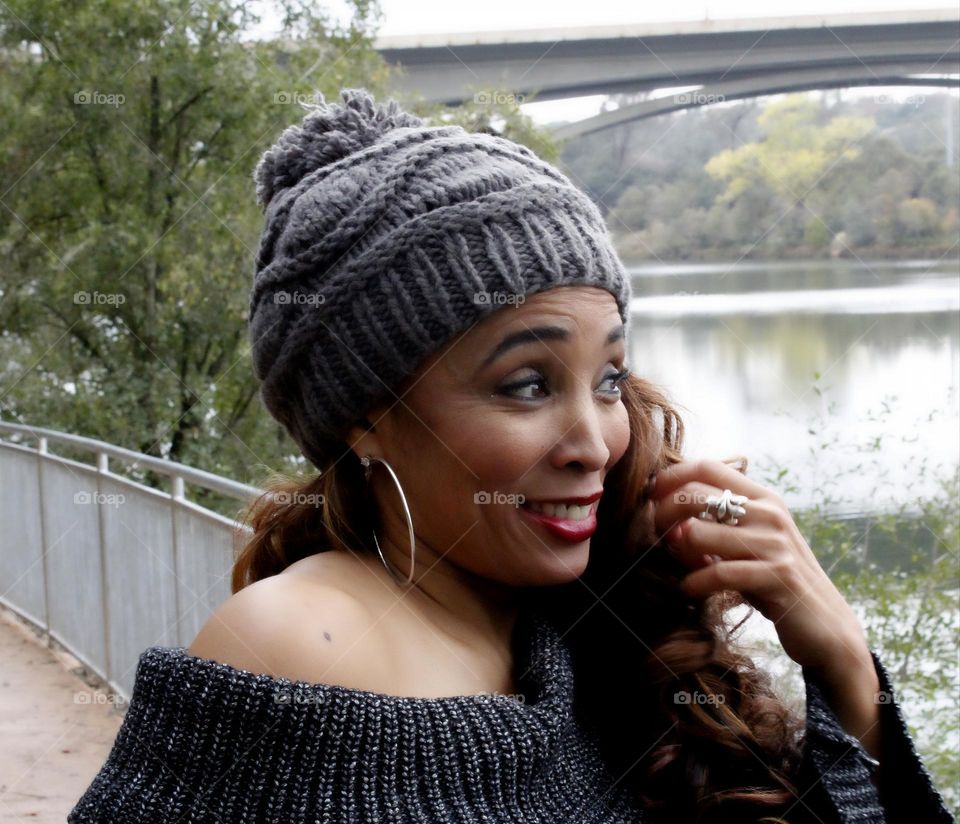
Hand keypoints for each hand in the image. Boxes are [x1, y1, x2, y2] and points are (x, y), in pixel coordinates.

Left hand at [648, 459, 872, 676]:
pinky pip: (717, 572)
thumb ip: (717, 525)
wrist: (827, 627)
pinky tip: (689, 590)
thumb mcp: (750, 544)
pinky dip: (694, 583)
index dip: (671, 477)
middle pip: (696, 494)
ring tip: (681, 569)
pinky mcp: (777, 576)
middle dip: (664, 515)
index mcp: (763, 498)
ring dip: (679, 554)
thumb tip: (663, 512)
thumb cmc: (776, 583)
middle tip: (658, 538)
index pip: (707, 467)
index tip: (650, 495)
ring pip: (698, 532)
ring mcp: (775, 543)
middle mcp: (770, 513)